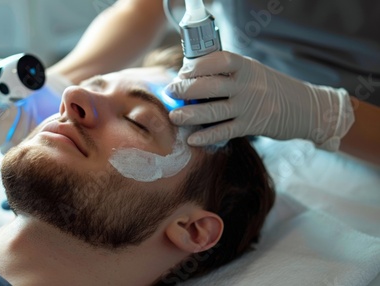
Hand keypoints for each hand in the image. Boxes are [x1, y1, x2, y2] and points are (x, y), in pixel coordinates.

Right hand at [0, 59, 66, 152]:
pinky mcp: (31, 135)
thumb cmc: (10, 76)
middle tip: (10, 107)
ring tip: (24, 106)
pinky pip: (30, 141)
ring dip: (19, 124)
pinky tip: (34, 113)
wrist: (37, 80)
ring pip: (14, 142)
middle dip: (3, 125)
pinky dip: (32, 127)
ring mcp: (15, 135)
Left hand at [166, 51, 354, 150]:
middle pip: (211, 85)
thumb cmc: (273, 88)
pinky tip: (193, 139)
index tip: (183, 71)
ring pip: (214, 110)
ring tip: (175, 117)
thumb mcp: (254, 73)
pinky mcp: (253, 125)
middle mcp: (248, 85)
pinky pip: (225, 131)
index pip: (219, 59)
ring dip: (191, 114)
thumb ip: (230, 74)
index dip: (197, 65)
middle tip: (171, 93)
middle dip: (186, 89)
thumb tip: (193, 77)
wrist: (308, 108)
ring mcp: (251, 106)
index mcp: (247, 66)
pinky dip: (207, 136)